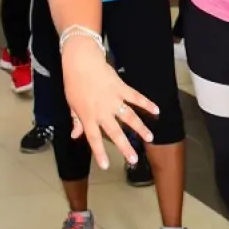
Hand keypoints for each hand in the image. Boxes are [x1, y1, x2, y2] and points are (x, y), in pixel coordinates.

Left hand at [61, 39, 158, 169]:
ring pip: (129, 117)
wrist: (81, 62)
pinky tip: (156, 110)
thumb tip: (75, 135)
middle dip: (125, 147)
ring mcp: (113, 99)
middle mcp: (102, 111)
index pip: (93, 139)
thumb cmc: (74, 83)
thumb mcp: (71, 104)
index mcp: (88, 116)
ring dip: (140, 128)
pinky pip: (136, 97)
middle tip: (134, 159)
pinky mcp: (121, 88)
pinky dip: (147, 103)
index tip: (106, 166)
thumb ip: (76, 121)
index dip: (100, 153)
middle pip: (115, 133)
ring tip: (150, 137)